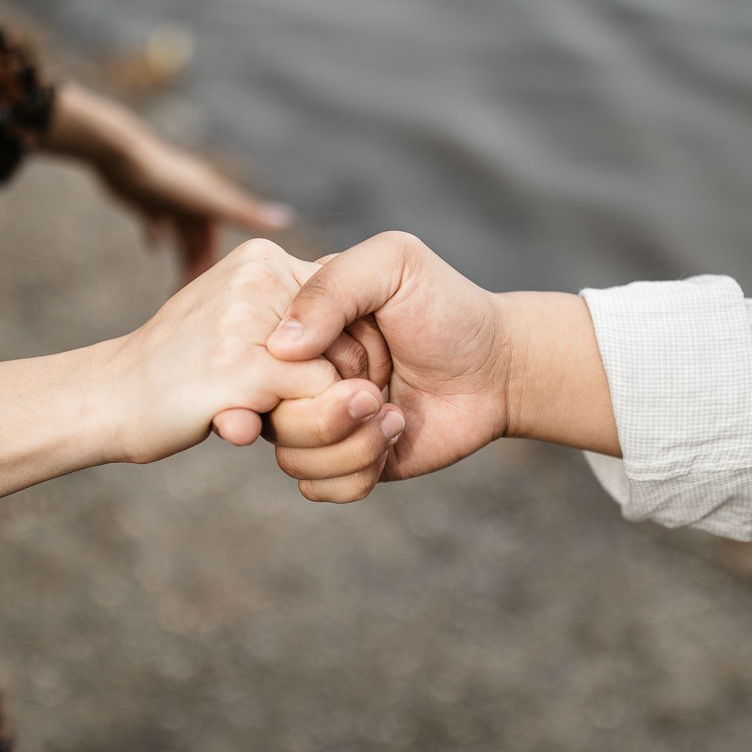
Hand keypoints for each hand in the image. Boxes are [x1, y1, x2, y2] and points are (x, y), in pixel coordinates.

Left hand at [50, 83, 292, 282]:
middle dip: (196, 266)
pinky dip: (158, 233)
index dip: (218, 263)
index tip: (210, 291)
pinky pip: (157, 219)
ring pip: (181, 233)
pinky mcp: (147, 196)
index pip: (221, 238)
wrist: (119, 156)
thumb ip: (244, 212)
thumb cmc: (167, 179)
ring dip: (180, 256)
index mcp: (212, 199)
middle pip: (201, 240)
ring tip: (171, 282)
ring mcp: (171, 196)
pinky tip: (152, 244)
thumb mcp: (209, 201)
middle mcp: (195, 197)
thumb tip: (286, 218)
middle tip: (187, 294)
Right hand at [110, 239, 338, 463]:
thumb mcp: (235, 315)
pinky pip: (322, 399)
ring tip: (263, 410)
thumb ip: (289, 313)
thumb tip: (362, 333)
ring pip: (343, 371)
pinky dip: (304, 425)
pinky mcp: (242, 367)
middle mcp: (260, 275)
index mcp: (262, 258)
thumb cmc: (179, 365)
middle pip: (355, 337)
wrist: (109, 395)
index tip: (313, 380)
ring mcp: (248, 319)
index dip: (346, 352)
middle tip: (284, 402)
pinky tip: (246, 421)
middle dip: (340, 381)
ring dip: (320, 407)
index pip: (351, 305)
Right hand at [265, 233, 620, 502]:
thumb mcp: (393, 263)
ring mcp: (319, 421)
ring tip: (394, 416)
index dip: (288, 374)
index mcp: (297, 327)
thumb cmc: (445, 307)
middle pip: (267, 417)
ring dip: (350, 444)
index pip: (252, 362)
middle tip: (376, 392)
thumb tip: (279, 348)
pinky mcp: (344, 461)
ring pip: (290, 458)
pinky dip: (357, 472)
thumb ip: (331, 287)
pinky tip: (395, 438)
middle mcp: (299, 377)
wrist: (498, 368)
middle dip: (326, 413)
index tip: (336, 364)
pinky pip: (317, 488)